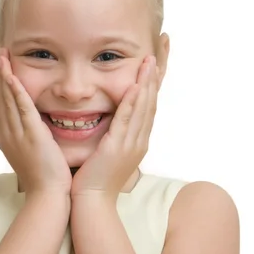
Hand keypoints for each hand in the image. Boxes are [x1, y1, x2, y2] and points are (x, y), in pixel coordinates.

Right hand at [0, 48, 72, 195]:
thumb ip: (31, 137)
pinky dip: (15, 90)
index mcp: (7, 137)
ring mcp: (16, 134)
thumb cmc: (46, 177)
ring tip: (0, 53)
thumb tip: (35, 126)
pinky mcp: (31, 135)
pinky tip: (12, 75)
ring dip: (3, 74)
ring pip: (6, 98)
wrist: (48, 196)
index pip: (0, 103)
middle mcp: (7, 133)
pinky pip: (21, 108)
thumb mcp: (33, 153)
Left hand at [70, 56, 157, 199]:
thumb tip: (110, 120)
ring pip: (143, 108)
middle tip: (161, 52)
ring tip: (150, 61)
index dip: (153, 82)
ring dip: (147, 83)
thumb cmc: (94, 178)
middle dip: (156, 76)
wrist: (92, 201)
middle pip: (152, 101)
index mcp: (137, 140)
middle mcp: (139, 140)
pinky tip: (135, 86)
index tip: (156, 61)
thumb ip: (112, 134)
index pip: (149, 105)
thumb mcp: (108, 152)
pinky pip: (127, 120)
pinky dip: (133, 102)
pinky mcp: (118, 147)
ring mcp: (132, 144)